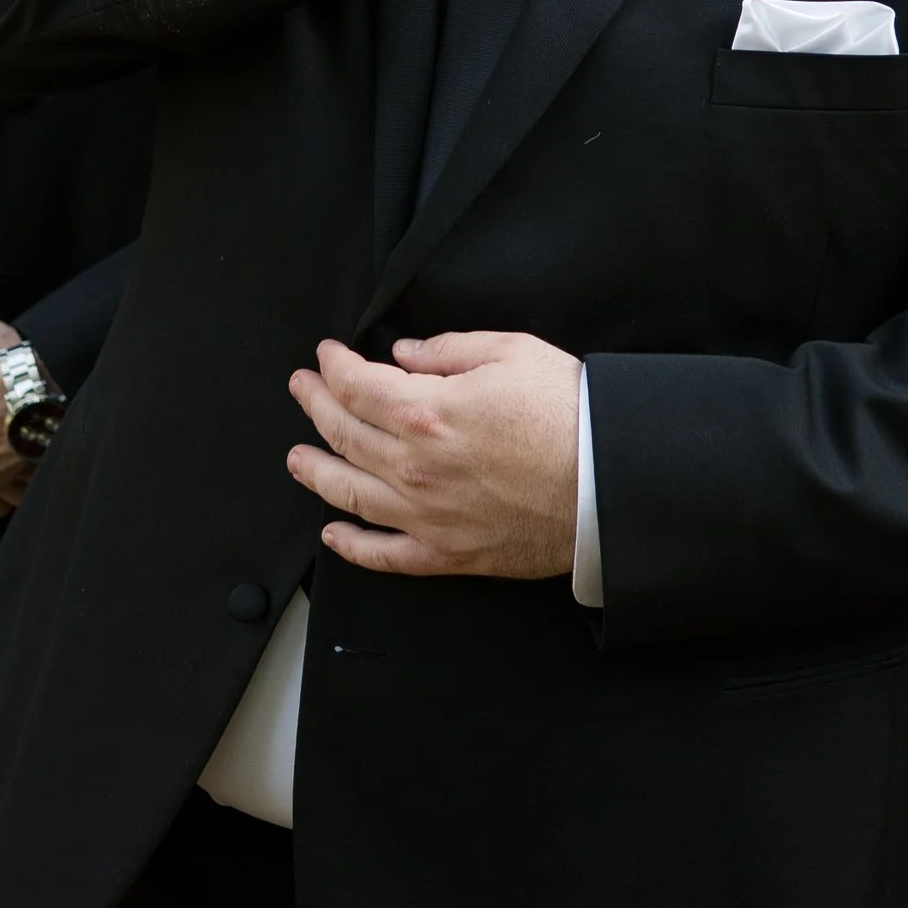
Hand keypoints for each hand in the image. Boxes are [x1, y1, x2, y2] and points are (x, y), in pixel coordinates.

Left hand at [285, 328, 580, 577]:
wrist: (610, 485)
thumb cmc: (570, 415)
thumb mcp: (512, 353)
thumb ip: (448, 351)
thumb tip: (403, 355)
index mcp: (427, 412)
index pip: (357, 387)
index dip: (334, 367)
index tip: (326, 356)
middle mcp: (414, 467)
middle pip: (344, 435)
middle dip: (316, 407)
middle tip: (303, 390)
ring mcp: (427, 516)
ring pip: (349, 494)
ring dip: (316, 472)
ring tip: (297, 457)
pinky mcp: (448, 554)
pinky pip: (385, 556)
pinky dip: (353, 547)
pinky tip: (334, 534)